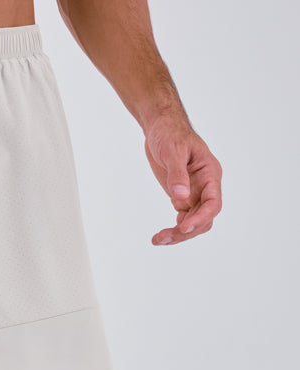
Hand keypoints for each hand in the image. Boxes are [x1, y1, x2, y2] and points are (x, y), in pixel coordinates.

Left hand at [143, 114, 222, 245]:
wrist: (161, 127)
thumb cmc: (170, 133)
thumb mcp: (173, 150)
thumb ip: (177, 174)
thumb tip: (181, 197)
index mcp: (210, 174)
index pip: (213, 203)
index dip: (201, 218)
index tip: (184, 227)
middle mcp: (206, 187)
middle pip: (204, 218)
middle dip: (186, 231)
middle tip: (163, 237)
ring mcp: (195, 194)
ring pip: (194, 223)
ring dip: (178, 235)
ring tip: (158, 240)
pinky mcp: (183, 198)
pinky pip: (183, 220)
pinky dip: (174, 229)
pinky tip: (160, 236)